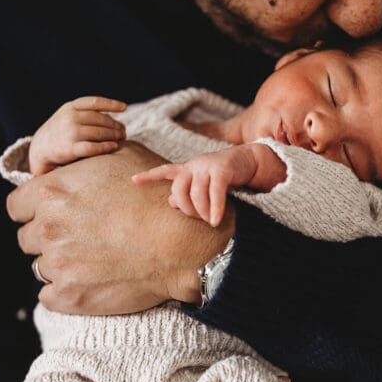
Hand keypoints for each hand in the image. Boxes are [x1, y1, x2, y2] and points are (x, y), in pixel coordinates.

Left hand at [6, 141, 234, 313]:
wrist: (182, 242)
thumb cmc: (157, 196)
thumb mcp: (124, 155)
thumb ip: (88, 157)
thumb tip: (79, 155)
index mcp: (52, 192)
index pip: (16, 206)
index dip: (34, 211)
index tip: (53, 216)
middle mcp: (48, 226)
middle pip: (27, 237)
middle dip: (49, 238)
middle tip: (80, 239)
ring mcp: (57, 263)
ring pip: (39, 267)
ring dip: (58, 264)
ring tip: (91, 261)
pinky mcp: (69, 295)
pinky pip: (49, 297)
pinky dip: (65, 292)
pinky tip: (89, 282)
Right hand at [28, 96, 126, 174]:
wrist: (40, 148)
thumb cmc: (61, 131)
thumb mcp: (68, 115)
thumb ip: (86, 112)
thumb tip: (114, 115)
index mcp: (70, 107)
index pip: (95, 102)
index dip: (111, 104)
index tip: (124, 108)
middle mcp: (70, 117)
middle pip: (100, 119)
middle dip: (115, 125)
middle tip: (124, 131)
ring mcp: (70, 132)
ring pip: (99, 132)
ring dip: (113, 135)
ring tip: (121, 138)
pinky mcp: (70, 149)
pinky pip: (92, 147)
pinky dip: (105, 146)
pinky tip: (114, 146)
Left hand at [132, 146, 259, 226]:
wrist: (248, 160)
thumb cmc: (224, 175)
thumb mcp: (203, 183)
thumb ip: (187, 192)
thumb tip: (171, 201)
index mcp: (187, 169)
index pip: (165, 171)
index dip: (149, 176)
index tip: (133, 180)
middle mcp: (194, 166)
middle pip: (179, 190)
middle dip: (187, 209)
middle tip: (200, 219)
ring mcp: (207, 166)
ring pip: (196, 194)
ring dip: (203, 212)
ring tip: (211, 221)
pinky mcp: (222, 170)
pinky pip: (215, 193)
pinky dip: (215, 209)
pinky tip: (216, 221)